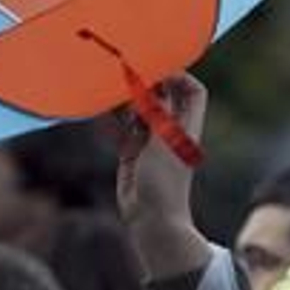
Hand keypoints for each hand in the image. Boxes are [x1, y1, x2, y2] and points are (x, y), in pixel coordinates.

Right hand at [115, 73, 207, 229]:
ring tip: (110, 88)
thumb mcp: (161, 143)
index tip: (156, 67)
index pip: (193, 91)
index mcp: (186, 128)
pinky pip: (121, 128)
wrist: (152, 222)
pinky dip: (110, 119)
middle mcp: (171, 132)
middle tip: (126, 72)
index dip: (179, 75)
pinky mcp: (132, 153)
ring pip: (139, 110)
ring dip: (126, 100)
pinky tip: (97, 109)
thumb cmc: (163, 186)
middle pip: (164, 97)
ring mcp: (150, 142)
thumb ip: (157, 113)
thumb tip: (152, 84)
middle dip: (147, 83)